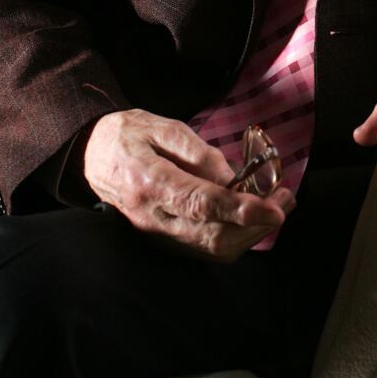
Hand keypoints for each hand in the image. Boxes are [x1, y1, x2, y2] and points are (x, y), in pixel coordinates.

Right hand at [83, 108, 294, 261]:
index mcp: (151, 183)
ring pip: (212, 250)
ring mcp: (156, 235)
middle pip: (213, 237)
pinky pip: (204, 250)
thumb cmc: (129, 135)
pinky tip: (251, 217)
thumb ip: (199, 153)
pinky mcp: (162, 241)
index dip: (242, 210)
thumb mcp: (163, 127)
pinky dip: (235, 238)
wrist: (90, 156)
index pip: (202, 205)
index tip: (274, 208)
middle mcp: (153, 218)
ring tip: (278, 207)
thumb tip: (232, 178)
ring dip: (251, 234)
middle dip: (257, 225)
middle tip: (286, 200)